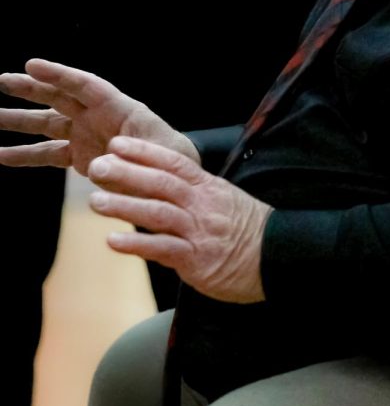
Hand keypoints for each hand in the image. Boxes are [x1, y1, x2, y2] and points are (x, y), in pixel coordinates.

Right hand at [0, 59, 198, 174]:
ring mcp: (87, 134)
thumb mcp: (160, 158)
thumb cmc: (172, 162)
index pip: (86, 85)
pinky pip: (48, 152)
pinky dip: (25, 155)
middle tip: (4, 80)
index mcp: (121, 109)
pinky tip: (2, 155)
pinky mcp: (80, 156)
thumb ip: (130, 161)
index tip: (31, 65)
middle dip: (33, 88)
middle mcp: (99, 116)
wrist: (174, 180)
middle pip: (61, 96)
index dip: (60, 75)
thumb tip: (99, 165)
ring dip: (20, 120)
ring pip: (48, 122)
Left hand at [88, 136, 271, 302]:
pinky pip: (163, 250)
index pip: (174, 162)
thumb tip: (164, 181)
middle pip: (161, 183)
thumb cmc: (246, 229)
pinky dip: (136, 245)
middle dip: (127, 173)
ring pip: (158, 213)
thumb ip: (195, 191)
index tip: (117, 144)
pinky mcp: (197, 260)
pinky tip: (112, 241)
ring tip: (95, 202)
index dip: (144, 152)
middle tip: (97, 166)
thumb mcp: (224, 199)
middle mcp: (202, 205)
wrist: (278, 257)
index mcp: (208, 187)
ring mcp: (199, 232)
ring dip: (124, 206)